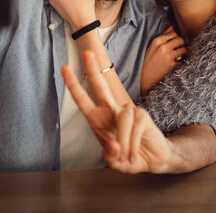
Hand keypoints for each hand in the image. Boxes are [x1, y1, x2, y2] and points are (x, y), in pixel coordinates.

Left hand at [62, 51, 171, 173]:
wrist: (152, 160)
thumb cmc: (128, 157)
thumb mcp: (115, 162)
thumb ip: (110, 156)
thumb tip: (112, 145)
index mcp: (98, 119)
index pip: (83, 99)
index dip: (73, 84)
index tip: (64, 68)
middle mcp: (111, 110)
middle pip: (100, 87)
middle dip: (93, 70)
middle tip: (86, 53)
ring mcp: (128, 110)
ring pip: (122, 119)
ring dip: (123, 142)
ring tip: (125, 159)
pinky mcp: (142, 116)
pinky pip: (134, 128)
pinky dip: (132, 145)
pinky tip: (132, 156)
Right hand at [141, 25, 185, 94]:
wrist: (144, 77)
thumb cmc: (148, 60)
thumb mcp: (153, 46)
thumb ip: (164, 35)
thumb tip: (174, 25)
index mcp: (156, 41)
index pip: (173, 34)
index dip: (175, 38)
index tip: (173, 43)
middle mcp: (162, 47)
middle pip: (180, 40)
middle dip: (181, 44)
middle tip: (178, 49)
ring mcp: (168, 56)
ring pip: (184, 49)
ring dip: (183, 53)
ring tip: (178, 56)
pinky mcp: (172, 65)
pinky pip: (182, 60)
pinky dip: (180, 62)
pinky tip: (175, 64)